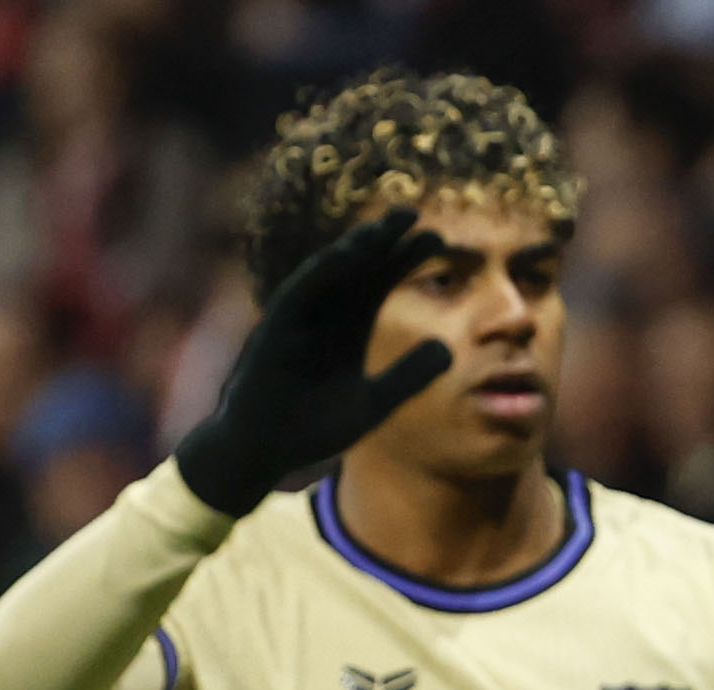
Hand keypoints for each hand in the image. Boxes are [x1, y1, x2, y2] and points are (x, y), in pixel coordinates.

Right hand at [174, 208, 453, 515]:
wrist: (264, 451)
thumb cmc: (312, 427)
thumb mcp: (373, 403)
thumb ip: (408, 377)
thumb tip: (449, 350)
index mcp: (347, 327)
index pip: (379, 282)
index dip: (404, 258)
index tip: (439, 238)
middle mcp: (322, 315)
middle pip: (357, 268)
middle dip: (383, 240)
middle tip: (414, 213)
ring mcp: (296, 319)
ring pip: (327, 274)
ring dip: (353, 248)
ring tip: (383, 227)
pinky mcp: (273, 331)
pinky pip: (299, 294)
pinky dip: (322, 273)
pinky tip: (347, 255)